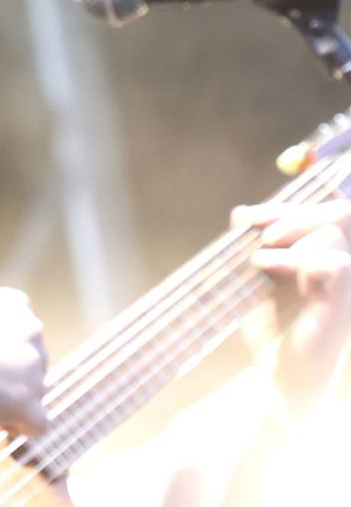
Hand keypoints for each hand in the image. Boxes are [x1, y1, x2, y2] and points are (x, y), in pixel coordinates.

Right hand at [0, 286, 48, 435]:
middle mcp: (33, 331)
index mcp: (18, 305)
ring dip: (12, 400)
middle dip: (10, 377)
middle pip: (34, 367)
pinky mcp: (27, 401)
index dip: (6, 354)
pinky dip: (21, 426)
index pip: (28, 338)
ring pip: (34, 394)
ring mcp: (32, 367)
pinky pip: (38, 424)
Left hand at [241, 196, 350, 411]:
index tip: (248, 217)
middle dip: (291, 214)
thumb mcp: (255, 277)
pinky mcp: (341, 305)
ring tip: (258, 262)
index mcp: (324, 258)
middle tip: (259, 235)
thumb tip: (244, 214)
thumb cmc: (272, 327)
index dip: (289, 207)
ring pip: (330, 237)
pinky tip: (267, 271)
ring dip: (289, 237)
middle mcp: (339, 269)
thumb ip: (254, 243)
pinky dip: (297, 259)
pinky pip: (334, 265)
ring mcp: (344, 288)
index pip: (324, 213)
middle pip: (335, 216)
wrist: (279, 376)